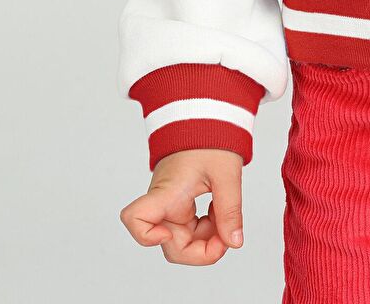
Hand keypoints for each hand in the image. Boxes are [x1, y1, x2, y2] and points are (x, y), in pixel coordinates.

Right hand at [119, 148, 244, 265]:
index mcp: (167, 190)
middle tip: (227, 237)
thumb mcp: (226, 173)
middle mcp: (163, 201)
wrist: (206, 117)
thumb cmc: (210, 136)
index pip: (135, 217)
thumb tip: (234, 243)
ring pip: (182, 241)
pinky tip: (219, 212)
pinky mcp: (178, 204)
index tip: (172, 233)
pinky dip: (207, 229)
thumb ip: (230, 210)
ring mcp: (170, 204)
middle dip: (201, 251)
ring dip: (207, 239)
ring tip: (226, 217)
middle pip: (169, 246)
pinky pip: (189, 229)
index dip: (148, 236)